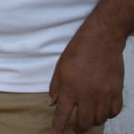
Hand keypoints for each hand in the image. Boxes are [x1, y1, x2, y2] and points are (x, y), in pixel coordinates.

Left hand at [48, 17, 124, 131]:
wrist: (101, 41)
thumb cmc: (78, 51)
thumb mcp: (59, 67)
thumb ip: (55, 87)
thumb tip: (50, 102)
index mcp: (70, 89)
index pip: (63, 114)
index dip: (59, 126)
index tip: (57, 133)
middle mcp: (87, 95)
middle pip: (84, 121)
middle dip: (79, 128)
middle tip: (76, 129)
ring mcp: (104, 94)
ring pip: (100, 118)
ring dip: (94, 122)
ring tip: (89, 121)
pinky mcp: (116, 91)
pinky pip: (114, 111)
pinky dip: (108, 115)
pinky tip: (104, 113)